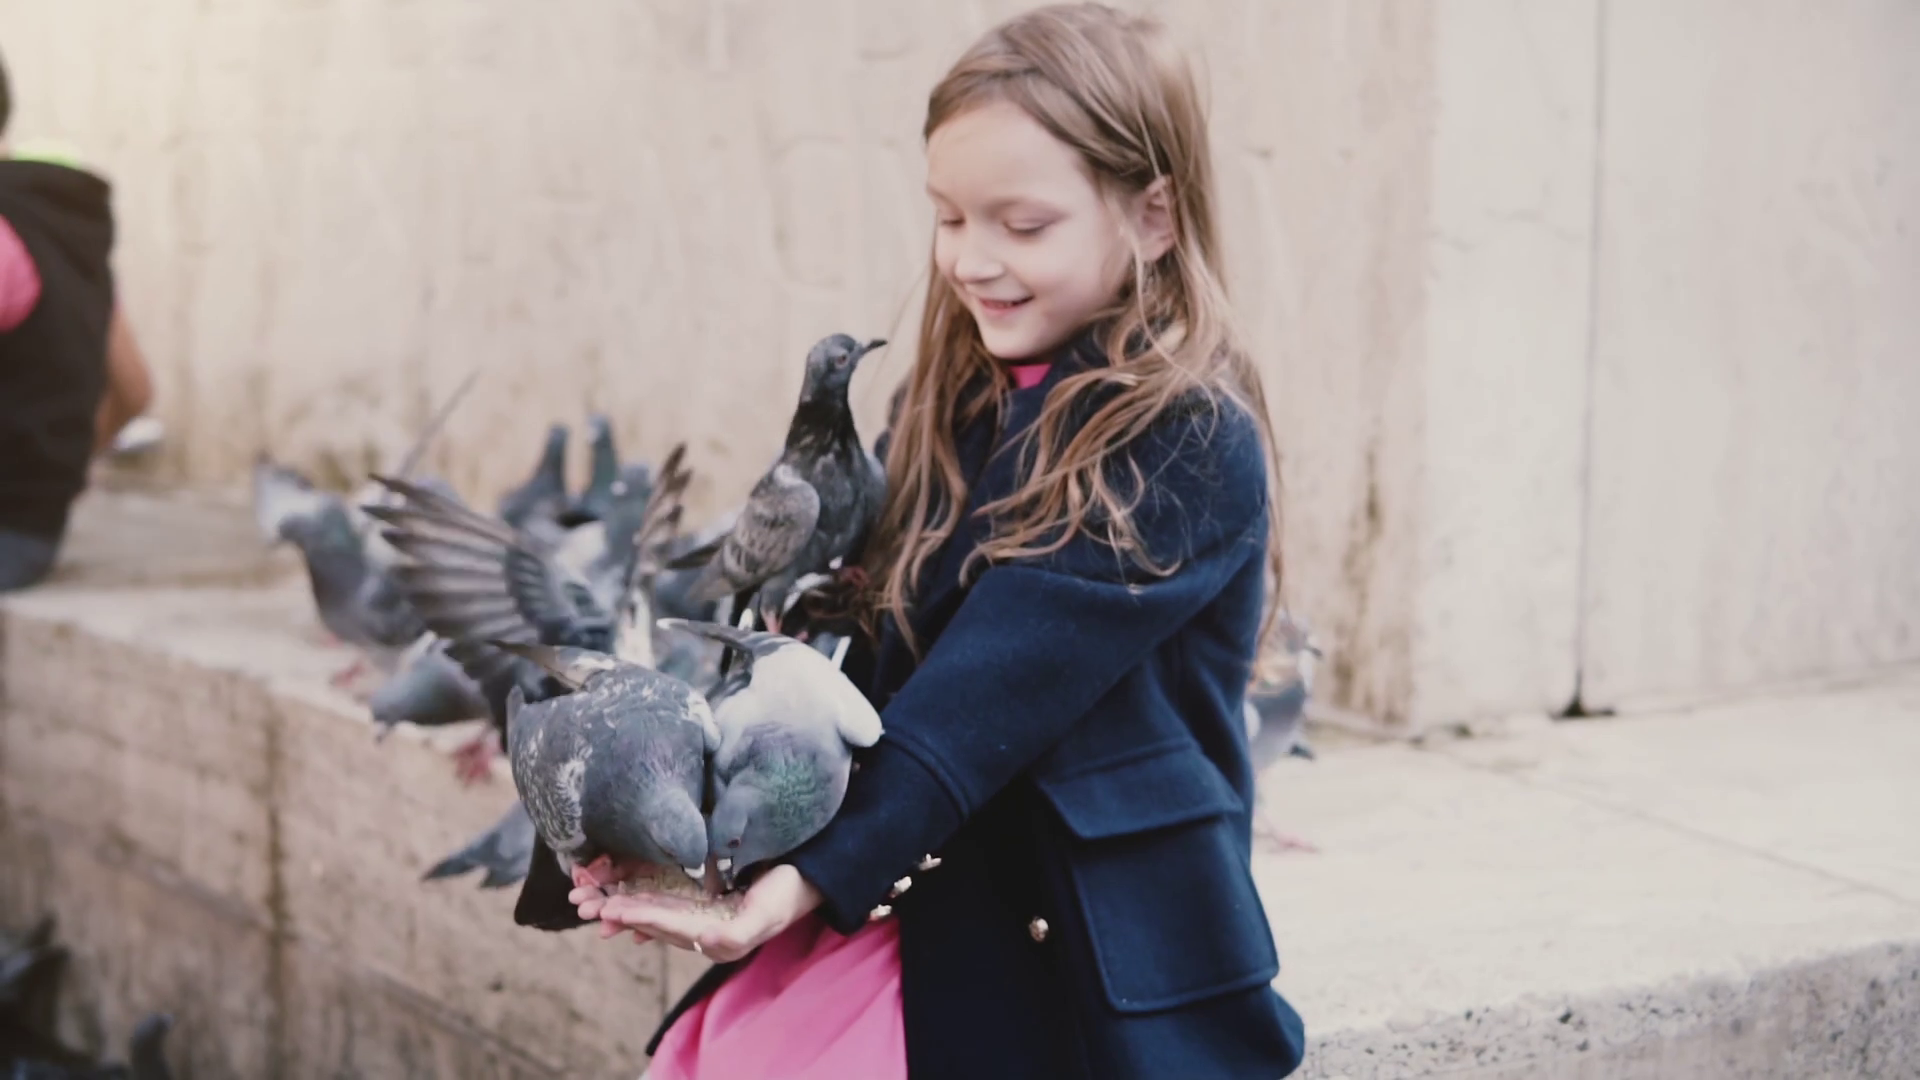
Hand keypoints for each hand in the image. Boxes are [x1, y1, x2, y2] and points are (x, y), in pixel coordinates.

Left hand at [571, 864, 823, 962]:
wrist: (805, 877)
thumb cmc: (786, 894)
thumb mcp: (765, 915)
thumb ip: (736, 934)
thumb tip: (704, 941)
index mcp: (713, 938)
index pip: (667, 926)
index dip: (638, 918)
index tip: (610, 910)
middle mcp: (701, 929)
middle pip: (652, 921)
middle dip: (618, 913)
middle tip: (583, 905)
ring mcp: (700, 913)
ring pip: (653, 910)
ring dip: (621, 905)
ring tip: (590, 901)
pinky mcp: (701, 897)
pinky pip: (664, 899)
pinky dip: (639, 896)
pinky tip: (619, 897)